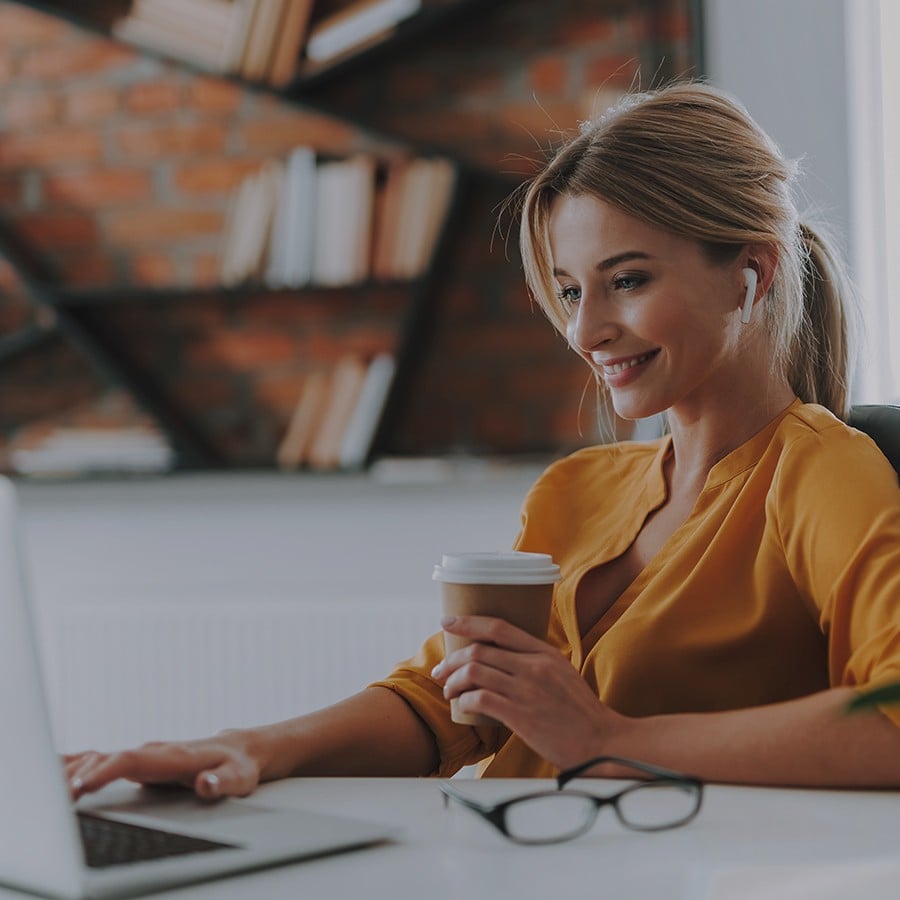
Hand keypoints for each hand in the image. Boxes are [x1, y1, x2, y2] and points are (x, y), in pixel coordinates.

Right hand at [64, 730, 260, 801]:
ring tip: (48, 789)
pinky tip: (56, 770)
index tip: (83, 786)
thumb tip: (205, 784)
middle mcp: (155, 751)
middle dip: (81, 775)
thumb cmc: (239, 767)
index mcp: (174, 755)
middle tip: (57, 798)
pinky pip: (104, 760)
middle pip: (110, 758)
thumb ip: (222, 783)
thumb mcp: (239, 779)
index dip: (106, 771)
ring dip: (74, 770)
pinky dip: (78, 764)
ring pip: (102, 757)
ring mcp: (146, 754)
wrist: (240, 750)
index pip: (134, 759)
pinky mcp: (140, 761)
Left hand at [433, 615, 625, 769]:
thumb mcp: (562, 673)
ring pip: (475, 672)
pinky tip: (463, 707)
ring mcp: (528, 690)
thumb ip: (535, 662)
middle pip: (479, 650)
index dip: (468, 622)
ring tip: (449, 691)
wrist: (603, 743)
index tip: (448, 622)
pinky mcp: (522, 716)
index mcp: (544, 652)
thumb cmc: (580, 712)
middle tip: (441, 671)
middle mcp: (535, 666)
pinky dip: (465, 701)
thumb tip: (502, 658)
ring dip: (453, 681)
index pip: (499, 627)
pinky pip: (480, 700)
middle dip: (451, 659)